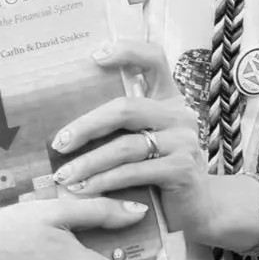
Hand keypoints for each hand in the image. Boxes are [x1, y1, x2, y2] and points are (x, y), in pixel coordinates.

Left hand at [51, 40, 212, 236]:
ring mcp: (183, 141)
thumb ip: (123, 126)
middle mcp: (179, 114)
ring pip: (125, 146)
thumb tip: (67, 125)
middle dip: (86, 126)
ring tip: (65, 176)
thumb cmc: (162, 171)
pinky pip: (133, 173)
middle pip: (125, 109)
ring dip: (89, 162)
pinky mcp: (182, 170)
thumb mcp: (148, 140)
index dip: (128, 51)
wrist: (199, 208)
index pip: (154, 59)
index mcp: (169, 99)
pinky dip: (104, 182)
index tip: (95, 56)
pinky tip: (85, 190)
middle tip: (59, 143)